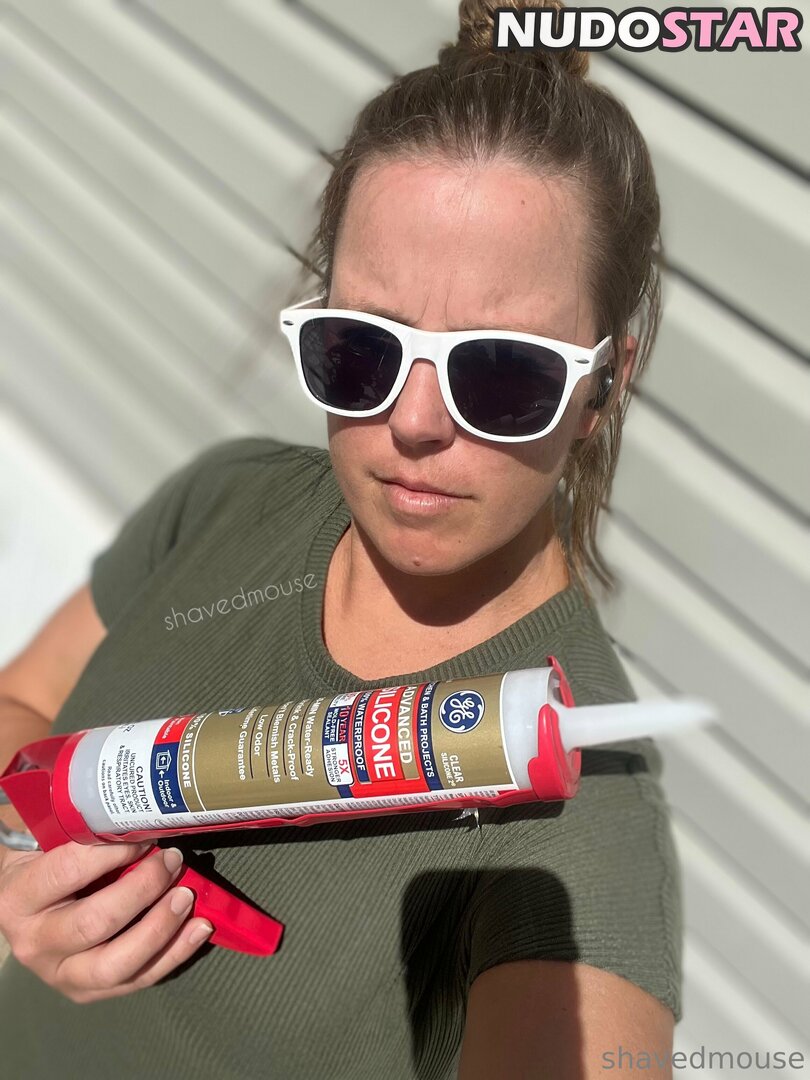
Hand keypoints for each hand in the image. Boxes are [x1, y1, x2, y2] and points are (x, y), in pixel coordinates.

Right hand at [0, 840, 213, 1001]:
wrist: (20, 907)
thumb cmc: (40, 864)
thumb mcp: (45, 841)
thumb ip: (78, 830)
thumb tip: (133, 814)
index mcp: (19, 898)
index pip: (68, 872)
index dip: (113, 852)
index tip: (144, 835)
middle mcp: (35, 942)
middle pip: (95, 923)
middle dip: (144, 889)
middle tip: (172, 861)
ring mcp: (62, 974)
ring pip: (117, 964)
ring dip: (161, 927)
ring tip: (187, 895)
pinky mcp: (89, 991)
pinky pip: (139, 979)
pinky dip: (176, 953)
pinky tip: (199, 928)